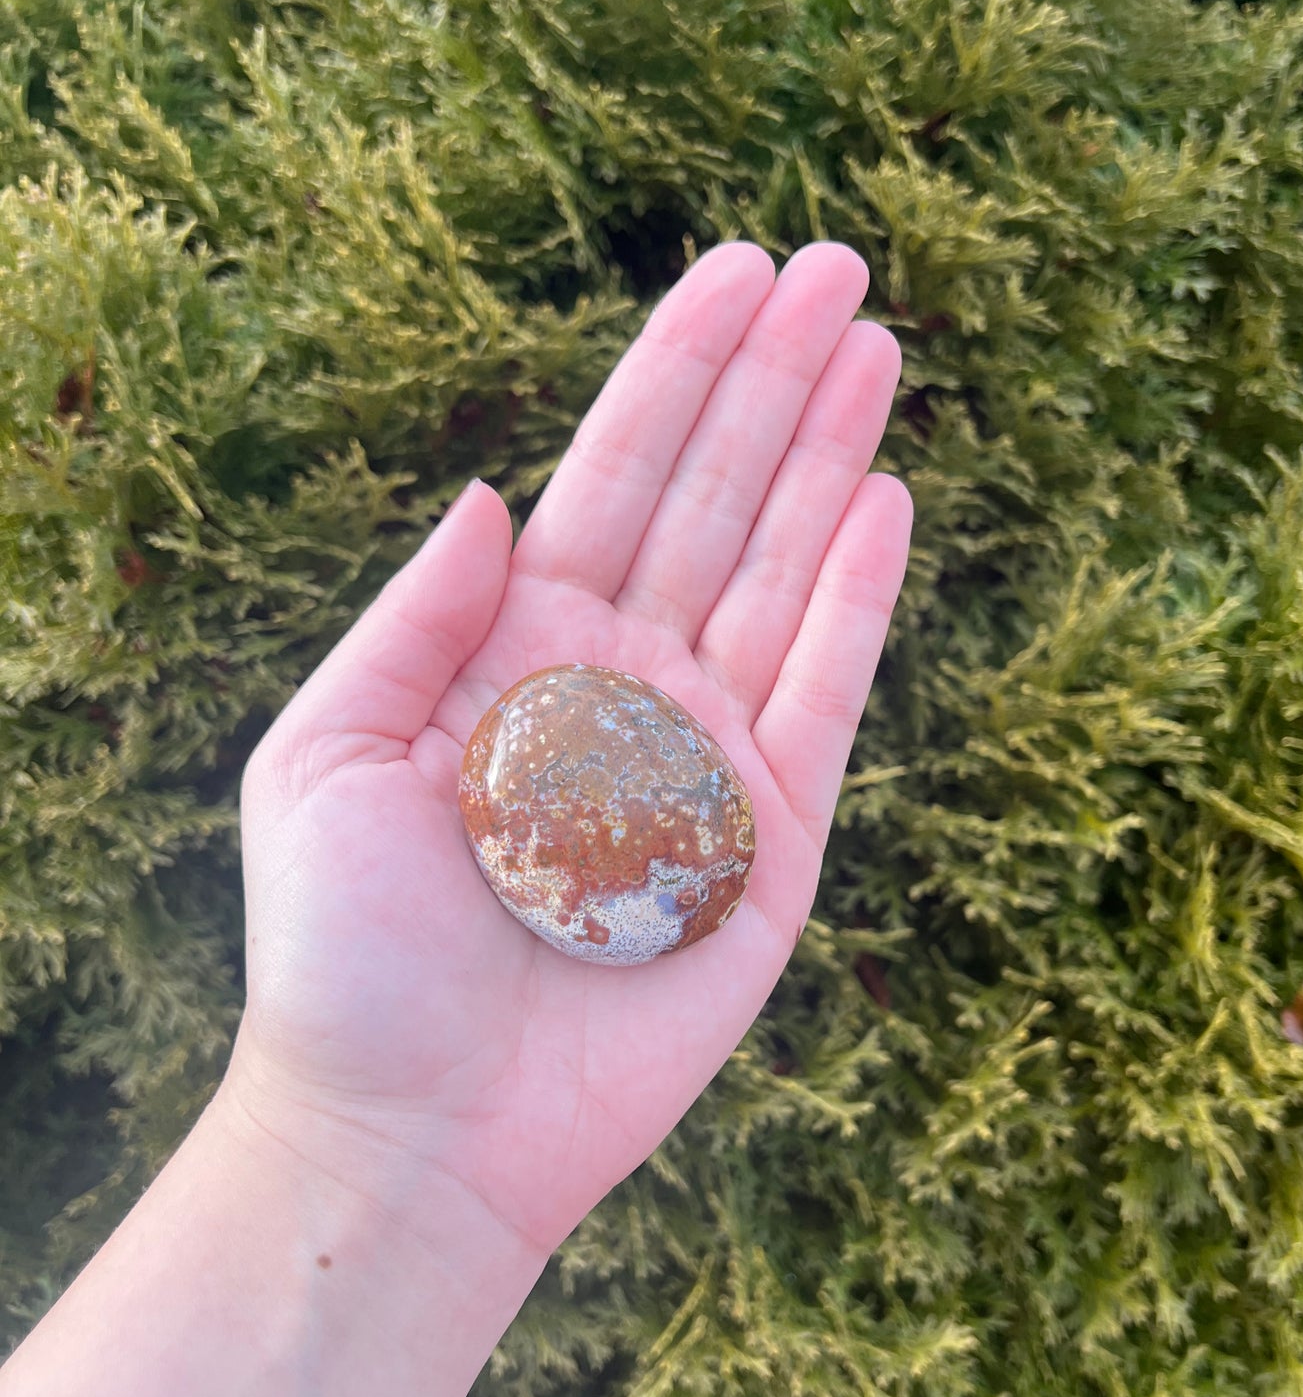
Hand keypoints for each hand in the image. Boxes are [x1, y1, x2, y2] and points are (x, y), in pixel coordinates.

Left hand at [228, 241, 910, 1259]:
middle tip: (837, 267)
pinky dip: (855, 601)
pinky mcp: (768, 846)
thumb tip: (492, 490)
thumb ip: (415, 618)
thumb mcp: (325, 755)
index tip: (734, 268)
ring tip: (873, 345)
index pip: (612, 477)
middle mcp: (620, 686)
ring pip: (779, 574)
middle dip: (772, 381)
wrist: (418, 1129)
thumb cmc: (348, 954)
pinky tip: (883, 500)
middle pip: (714, 501)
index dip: (674, 369)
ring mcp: (702, 759)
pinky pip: (823, 698)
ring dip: (829, 459)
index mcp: (516, 650)